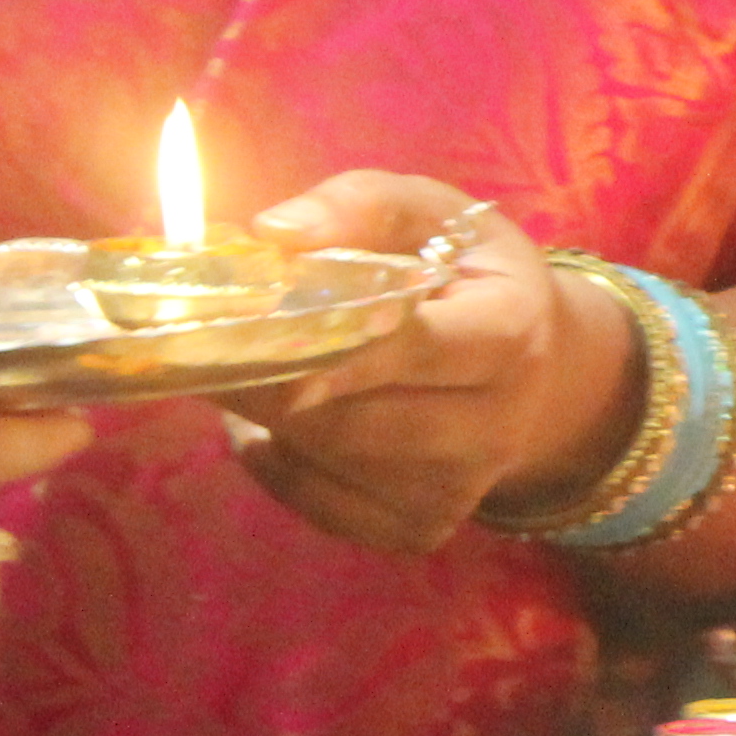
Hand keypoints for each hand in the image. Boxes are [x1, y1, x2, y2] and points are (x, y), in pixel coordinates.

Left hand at [233, 172, 642, 554]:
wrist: (533, 365)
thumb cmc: (464, 271)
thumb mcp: (430, 213)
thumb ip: (359, 207)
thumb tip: (274, 234)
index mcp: (510, 333)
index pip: (420, 347)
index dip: (342, 346)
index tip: (267, 335)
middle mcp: (496, 424)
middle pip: (362, 421)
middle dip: (272, 385)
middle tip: (203, 349)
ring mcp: (460, 488)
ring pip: (334, 464)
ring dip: (269, 422)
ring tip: (236, 373)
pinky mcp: (423, 528)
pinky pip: (324, 509)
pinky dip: (280, 468)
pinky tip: (269, 428)